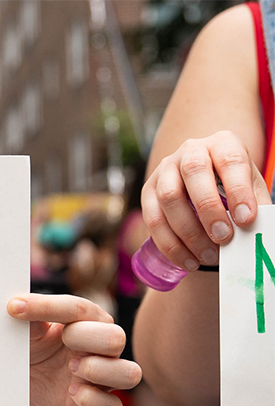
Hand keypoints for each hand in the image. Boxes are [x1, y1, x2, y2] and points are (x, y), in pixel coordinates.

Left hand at [7, 294, 141, 405]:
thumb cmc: (30, 347)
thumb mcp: (24, 330)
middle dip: (87, 338)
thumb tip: (17, 305)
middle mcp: (101, 347)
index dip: (47, 307)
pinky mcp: (95, 402)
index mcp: (86, 320)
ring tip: (71, 368)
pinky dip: (95, 401)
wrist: (21, 381)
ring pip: (130, 374)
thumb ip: (27, 317)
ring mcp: (102, 376)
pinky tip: (73, 393)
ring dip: (101, 370)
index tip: (14, 308)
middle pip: (117, 338)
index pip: (77, 309)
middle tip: (62, 341)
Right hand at [142, 130, 271, 270]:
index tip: (246, 219)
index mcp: (222, 143)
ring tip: (209, 256)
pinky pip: (153, 219)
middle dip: (209, 209)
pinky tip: (189, 261)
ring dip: (188, 232)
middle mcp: (190, 151)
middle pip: (194, 173)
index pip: (230, 161)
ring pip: (169, 198)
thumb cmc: (231, 186)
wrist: (202, 182)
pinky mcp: (147, 192)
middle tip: (223, 237)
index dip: (238, 190)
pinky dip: (170, 245)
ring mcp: (164, 170)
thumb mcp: (250, 188)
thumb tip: (259, 232)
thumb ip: (255, 205)